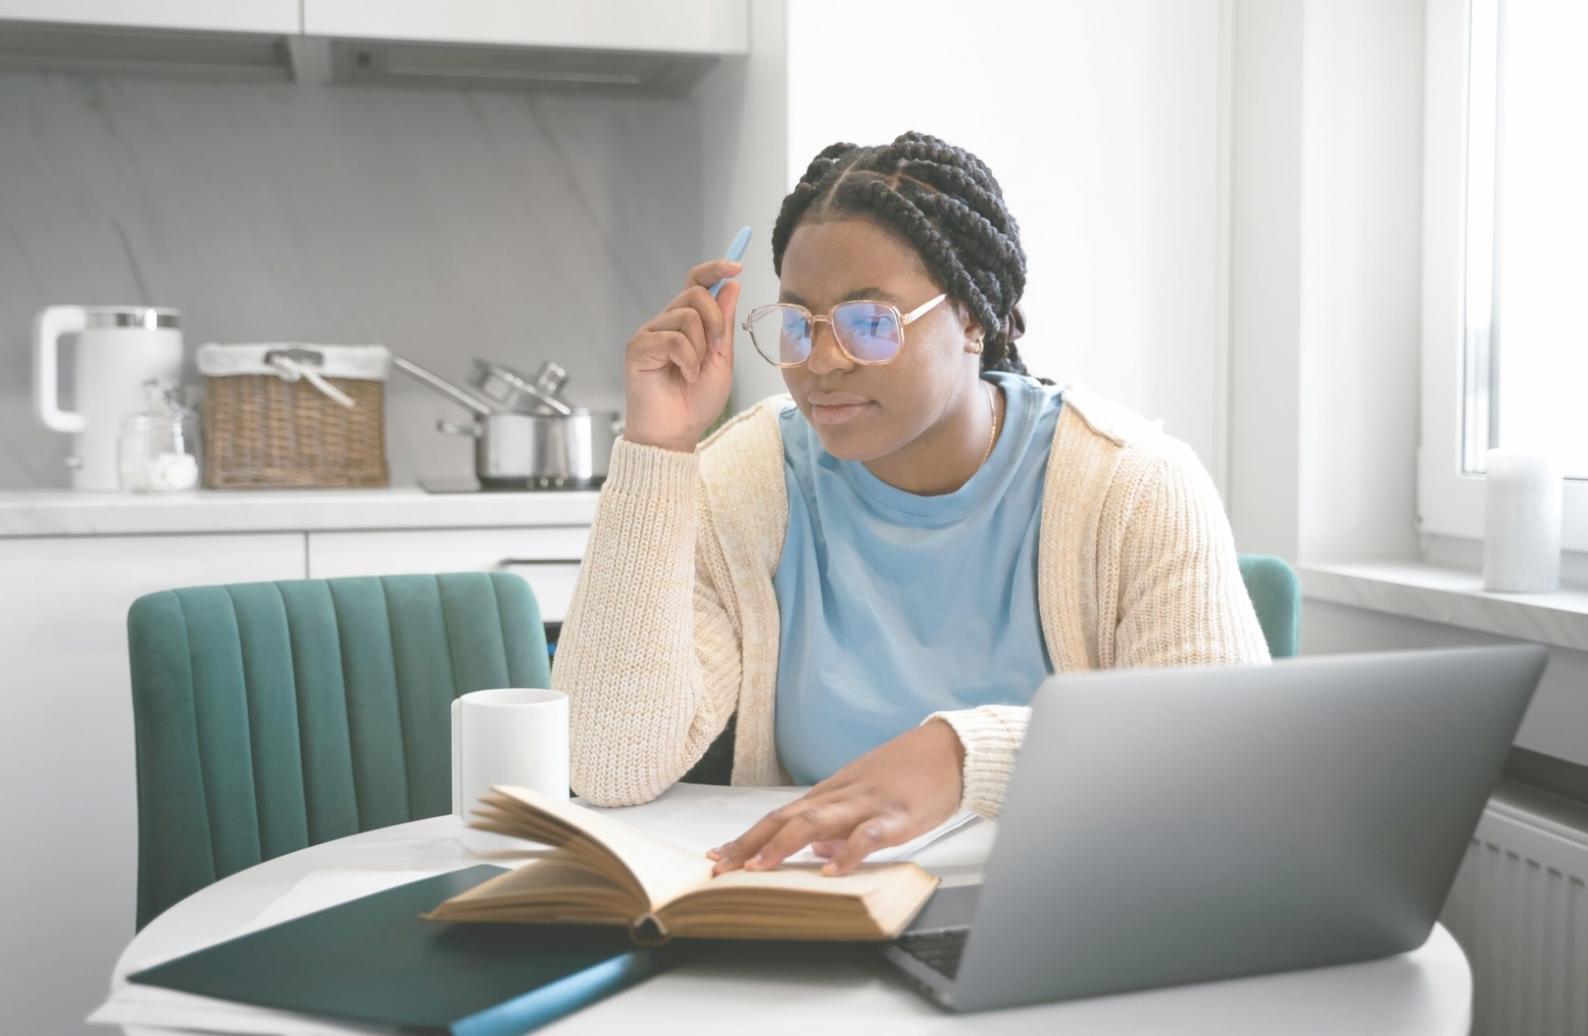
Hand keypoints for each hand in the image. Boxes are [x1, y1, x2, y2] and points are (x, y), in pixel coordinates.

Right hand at [623, 258, 741, 452]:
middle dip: (716, 319)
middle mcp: (666, 322)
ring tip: (693, 371)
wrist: (675, 433)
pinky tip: (683, 375)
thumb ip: (724, 323)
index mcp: (686, 324)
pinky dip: (687, 359)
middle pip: (696, 293)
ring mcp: (650, 333)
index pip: (697, 283)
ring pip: (687, 315)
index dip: (715, 269)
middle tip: (715, 349)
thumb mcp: (722, 360)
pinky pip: (673, 338)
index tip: (737, 264)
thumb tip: (731, 285)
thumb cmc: (695, 403)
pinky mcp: (638, 347)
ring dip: (701, 347)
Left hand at [707, 719, 965, 876]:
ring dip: (782, 846)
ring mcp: (867, 804)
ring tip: (758, 869)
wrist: (950, 749)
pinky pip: (867, 834)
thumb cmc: (909, 774)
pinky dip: (847, 852)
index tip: (717, 855)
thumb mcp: (865, 797)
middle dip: (749, 843)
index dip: (746, 836)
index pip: (778, 816)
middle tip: (720, 867)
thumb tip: (817, 852)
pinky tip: (831, 871)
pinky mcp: (896, 814)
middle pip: (785, 818)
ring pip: (815, 822)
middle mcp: (840, 796)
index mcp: (831, 794)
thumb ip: (838, 824)